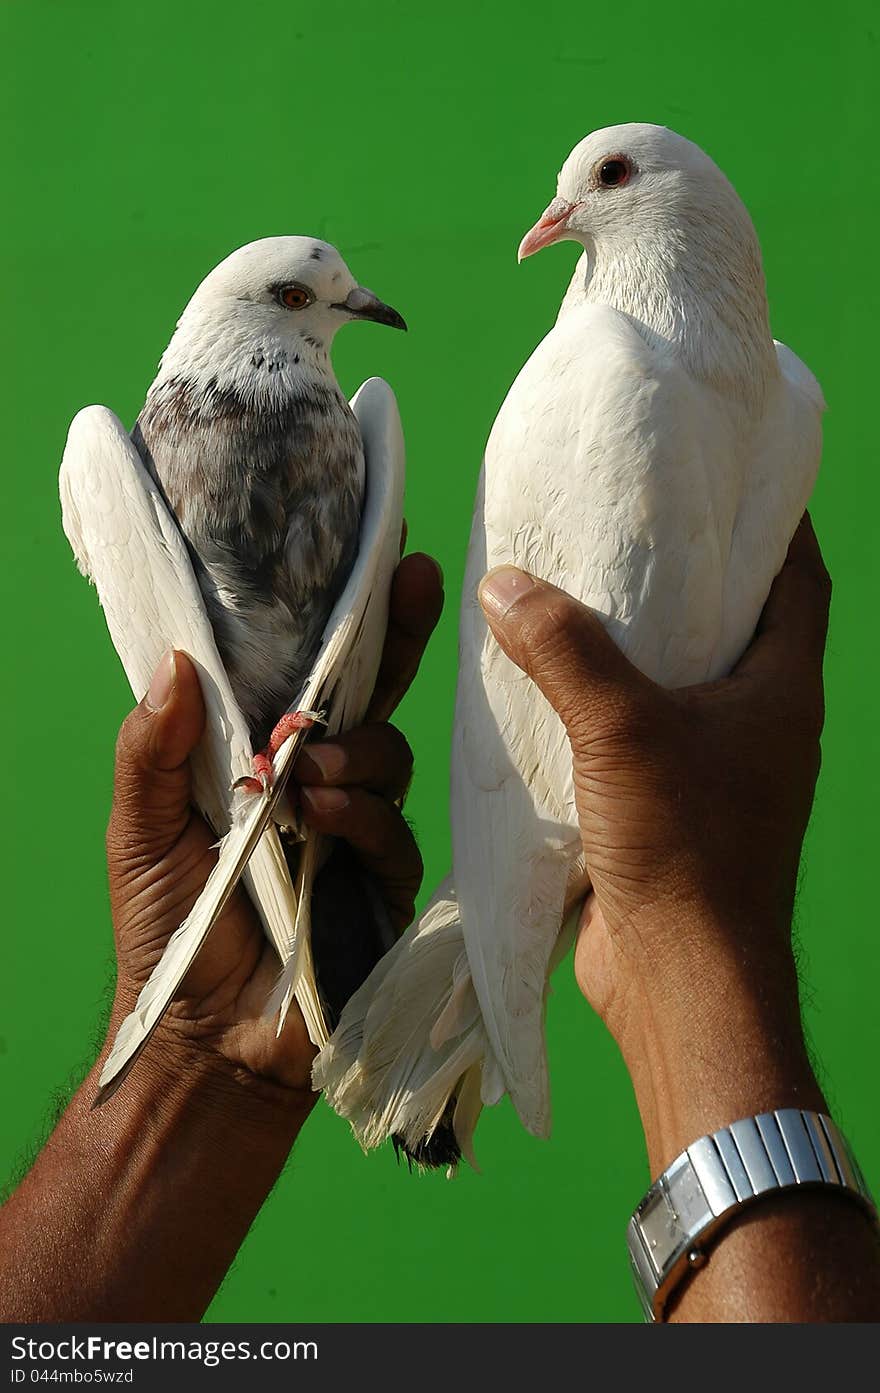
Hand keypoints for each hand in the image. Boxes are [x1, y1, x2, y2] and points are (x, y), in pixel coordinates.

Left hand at [105, 551, 443, 1102]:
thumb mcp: (140, 829)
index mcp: (268, 759)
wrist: (203, 1039)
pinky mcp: (386, 886)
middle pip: (375, 696)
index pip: (315, 677)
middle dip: (401, 638)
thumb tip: (173, 660)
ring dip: (355, 753)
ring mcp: (360, 832)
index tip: (388, 558)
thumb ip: (152, 752)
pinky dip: (360, 818)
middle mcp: (324, 784)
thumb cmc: (167, 928)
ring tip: (308, 776)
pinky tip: (324, 821)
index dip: (352, 622)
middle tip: (416, 586)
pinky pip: (391, 833)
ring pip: (387, 758)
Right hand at [478, 517, 830, 1165]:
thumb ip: (565, 650)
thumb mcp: (621, 728)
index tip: (728, 476)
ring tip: (579, 595)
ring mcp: (723, 773)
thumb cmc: (682, 845)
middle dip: (693, 575)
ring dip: (643, 644)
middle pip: (739, 625)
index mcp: (783, 689)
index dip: (774, 520)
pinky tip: (552, 688)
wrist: (682, 980)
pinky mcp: (677, 813)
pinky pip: (645, 736)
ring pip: (686, 684)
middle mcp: (765, 725)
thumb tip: (505, 585)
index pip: (798, 578)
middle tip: (630, 526)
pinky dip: (608, 705)